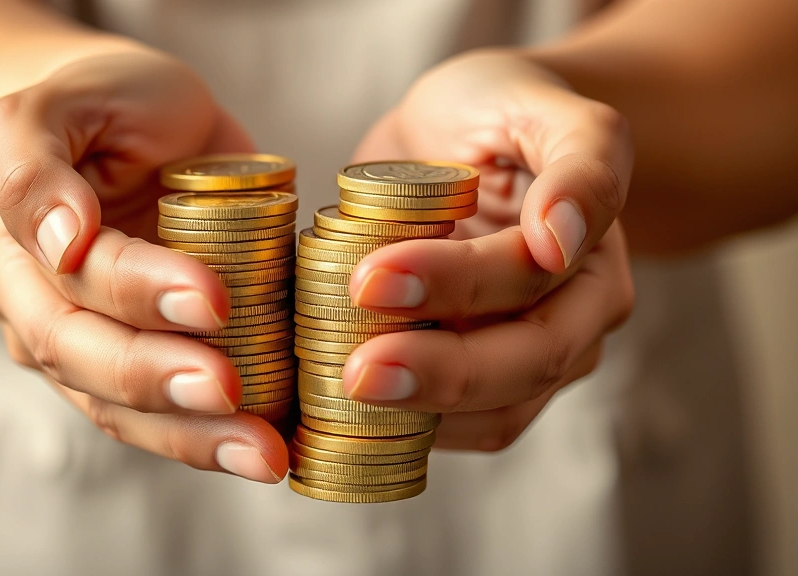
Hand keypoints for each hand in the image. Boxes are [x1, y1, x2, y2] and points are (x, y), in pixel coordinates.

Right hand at [0, 50, 286, 482]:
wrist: (136, 127)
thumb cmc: (109, 104)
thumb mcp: (66, 100)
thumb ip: (34, 158)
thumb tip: (60, 241)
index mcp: (18, 246)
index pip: (80, 278)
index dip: (142, 292)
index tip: (213, 299)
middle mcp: (38, 310)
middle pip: (90, 360)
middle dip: (161, 383)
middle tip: (232, 395)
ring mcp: (83, 351)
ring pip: (121, 411)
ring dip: (191, 437)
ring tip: (263, 455)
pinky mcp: (133, 373)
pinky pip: (161, 420)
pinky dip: (210, 440)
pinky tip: (267, 452)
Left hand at [344, 51, 634, 450]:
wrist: (464, 137)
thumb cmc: (498, 111)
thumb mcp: (540, 105)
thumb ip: (579, 159)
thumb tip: (559, 241)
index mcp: (593, 252)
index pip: (528, 278)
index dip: (454, 284)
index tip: (371, 278)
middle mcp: (576, 319)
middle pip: (521, 365)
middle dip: (437, 374)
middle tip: (355, 372)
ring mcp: (532, 359)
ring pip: (493, 413)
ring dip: (420, 413)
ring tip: (338, 392)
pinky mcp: (485, 384)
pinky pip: (456, 426)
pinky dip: (405, 426)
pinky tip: (345, 409)